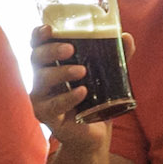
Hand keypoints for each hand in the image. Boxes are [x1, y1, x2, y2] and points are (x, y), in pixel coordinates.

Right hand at [27, 24, 132, 151]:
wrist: (94, 134)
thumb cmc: (94, 100)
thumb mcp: (107, 76)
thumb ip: (116, 56)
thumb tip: (126, 37)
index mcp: (52, 63)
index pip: (38, 44)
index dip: (39, 34)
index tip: (50, 29)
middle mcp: (42, 77)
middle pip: (36, 57)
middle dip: (51, 50)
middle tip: (71, 49)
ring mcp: (41, 97)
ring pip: (42, 79)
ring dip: (61, 72)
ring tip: (82, 71)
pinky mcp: (45, 115)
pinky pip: (52, 105)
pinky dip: (67, 97)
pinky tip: (82, 93)